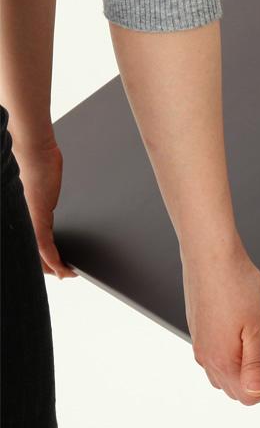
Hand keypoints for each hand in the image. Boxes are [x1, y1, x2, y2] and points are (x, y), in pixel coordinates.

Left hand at [14, 141, 77, 278]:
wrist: (35, 153)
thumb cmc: (38, 165)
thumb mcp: (42, 188)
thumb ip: (44, 201)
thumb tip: (52, 204)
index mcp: (25, 217)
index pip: (34, 246)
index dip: (45, 261)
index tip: (59, 268)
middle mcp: (24, 221)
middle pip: (35, 253)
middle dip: (51, 268)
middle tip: (66, 274)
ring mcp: (29, 221)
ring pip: (39, 254)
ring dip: (55, 267)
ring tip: (68, 272)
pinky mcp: (36, 218)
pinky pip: (44, 246)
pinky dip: (53, 259)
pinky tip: (61, 265)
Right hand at [182, 240, 259, 405]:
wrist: (211, 256)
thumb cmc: (236, 285)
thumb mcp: (258, 328)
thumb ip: (257, 364)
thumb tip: (257, 392)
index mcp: (222, 360)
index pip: (245, 396)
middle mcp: (206, 356)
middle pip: (231, 389)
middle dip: (252, 384)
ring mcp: (199, 343)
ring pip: (220, 374)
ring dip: (238, 372)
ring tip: (255, 350)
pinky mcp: (196, 330)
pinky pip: (212, 356)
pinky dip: (226, 357)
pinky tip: (237, 339)